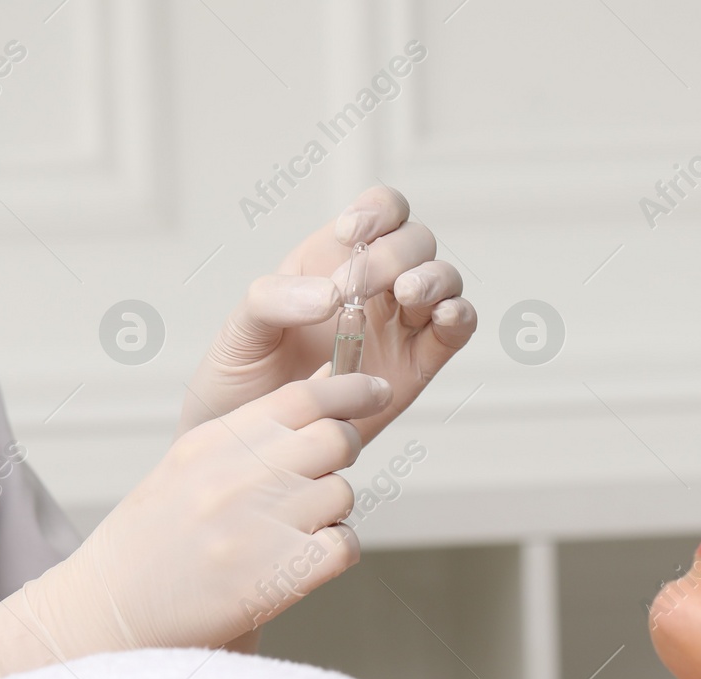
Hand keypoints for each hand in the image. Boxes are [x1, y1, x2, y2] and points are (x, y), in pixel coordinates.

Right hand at [0, 368, 390, 678]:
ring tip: (286, 532)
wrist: (112, 613)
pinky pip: (345, 544)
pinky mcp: (281, 574)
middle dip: (341, 454)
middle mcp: (238, 475)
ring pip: (342, 493)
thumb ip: (253, 431)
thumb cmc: (153, 541)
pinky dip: (335, 552)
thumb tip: (325, 386)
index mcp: (214, 442)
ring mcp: (260, 524)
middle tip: (320, 475)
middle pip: (336, 439)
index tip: (375, 391)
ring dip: (329, 511)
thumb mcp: (189, 467)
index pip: (302, 397)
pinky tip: (301, 560)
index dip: (350, 390)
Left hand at [176, 185, 475, 444]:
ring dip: (433, 280)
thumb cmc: (243, 382)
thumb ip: (274, 299)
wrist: (254, 445)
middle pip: (416, 242)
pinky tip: (443, 318)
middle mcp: (377, 287)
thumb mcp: (240, 330)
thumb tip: (332, 294)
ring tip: (405, 296)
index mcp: (334, 260)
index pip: (380, 212)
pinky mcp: (419, 366)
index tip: (350, 235)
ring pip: (444, 281)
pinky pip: (456, 332)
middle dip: (395, 253)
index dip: (377, 212)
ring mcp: (402, 327)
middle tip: (360, 285)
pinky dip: (460, 317)